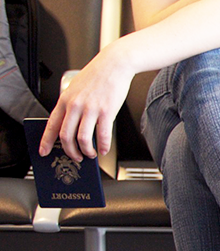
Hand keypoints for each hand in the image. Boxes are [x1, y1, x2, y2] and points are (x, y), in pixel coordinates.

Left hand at [40, 47, 133, 161]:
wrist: (114, 64)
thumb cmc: (97, 75)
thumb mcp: (76, 88)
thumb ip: (71, 105)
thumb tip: (72, 124)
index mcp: (65, 100)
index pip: (51, 125)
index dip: (46, 141)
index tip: (44, 151)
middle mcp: (76, 105)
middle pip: (66, 136)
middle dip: (70, 151)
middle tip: (75, 157)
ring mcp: (91, 109)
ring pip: (83, 139)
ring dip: (86, 151)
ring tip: (91, 154)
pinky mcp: (107, 111)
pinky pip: (103, 135)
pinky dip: (103, 146)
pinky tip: (104, 149)